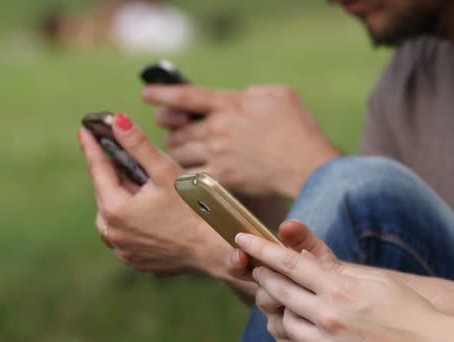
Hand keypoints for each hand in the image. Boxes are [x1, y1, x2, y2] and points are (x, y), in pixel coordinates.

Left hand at [78, 113, 229, 275]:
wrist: (212, 250)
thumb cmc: (193, 209)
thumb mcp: (165, 171)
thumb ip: (139, 144)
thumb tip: (116, 122)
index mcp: (115, 209)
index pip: (98, 170)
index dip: (91, 147)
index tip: (85, 130)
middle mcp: (112, 233)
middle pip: (106, 192)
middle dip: (113, 173)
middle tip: (121, 156)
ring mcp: (123, 249)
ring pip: (114, 213)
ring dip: (122, 197)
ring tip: (141, 186)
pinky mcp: (134, 260)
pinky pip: (125, 233)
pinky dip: (131, 219)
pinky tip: (149, 211)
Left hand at [143, 85, 337, 198]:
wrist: (307, 165)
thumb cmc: (299, 128)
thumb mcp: (279, 94)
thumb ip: (252, 93)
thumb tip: (239, 98)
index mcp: (230, 104)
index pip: (187, 96)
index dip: (163, 93)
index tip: (147, 94)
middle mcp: (218, 129)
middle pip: (179, 128)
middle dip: (171, 129)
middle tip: (169, 130)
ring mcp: (218, 155)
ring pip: (181, 152)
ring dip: (176, 150)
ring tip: (178, 151)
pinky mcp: (222, 178)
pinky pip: (191, 175)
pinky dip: (185, 174)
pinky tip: (185, 175)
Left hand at [234, 222, 444, 340]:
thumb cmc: (408, 310)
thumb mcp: (374, 281)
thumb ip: (337, 272)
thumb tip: (308, 261)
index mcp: (339, 289)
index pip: (289, 263)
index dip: (261, 249)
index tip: (243, 237)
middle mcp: (329, 316)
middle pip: (279, 291)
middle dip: (264, 277)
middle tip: (258, 268)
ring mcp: (328, 341)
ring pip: (283, 320)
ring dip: (279, 306)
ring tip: (281, 296)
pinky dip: (293, 331)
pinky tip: (298, 321)